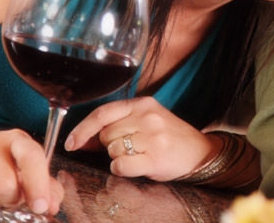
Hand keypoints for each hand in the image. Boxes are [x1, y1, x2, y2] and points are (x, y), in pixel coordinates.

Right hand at [0, 129, 63, 214]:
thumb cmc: (2, 166)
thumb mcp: (26, 170)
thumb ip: (45, 186)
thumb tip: (52, 205)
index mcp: (17, 140)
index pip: (31, 156)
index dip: (38, 183)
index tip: (41, 207)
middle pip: (5, 183)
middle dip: (11, 200)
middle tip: (11, 200)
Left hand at [65, 96, 215, 181]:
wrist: (201, 153)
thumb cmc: (170, 138)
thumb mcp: (146, 122)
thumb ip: (116, 125)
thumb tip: (82, 139)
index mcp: (143, 104)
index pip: (103, 113)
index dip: (82, 129)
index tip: (72, 142)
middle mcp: (147, 117)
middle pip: (105, 134)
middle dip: (108, 145)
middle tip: (128, 148)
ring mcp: (152, 137)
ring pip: (112, 149)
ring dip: (117, 157)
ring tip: (137, 155)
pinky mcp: (155, 158)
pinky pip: (120, 165)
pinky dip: (121, 169)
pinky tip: (134, 166)